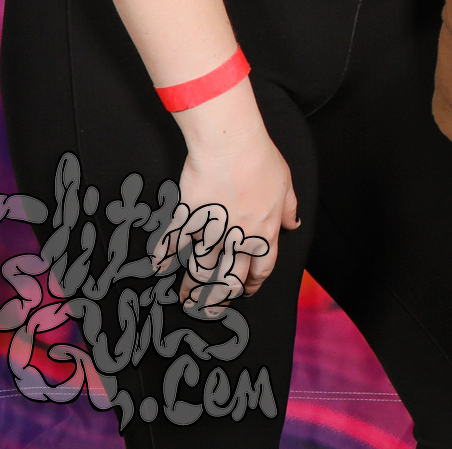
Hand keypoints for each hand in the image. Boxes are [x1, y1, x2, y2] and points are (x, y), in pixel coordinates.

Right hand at [160, 90, 298, 315]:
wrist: (230, 145)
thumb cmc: (260, 159)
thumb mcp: (285, 182)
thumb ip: (288, 208)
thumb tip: (293, 224)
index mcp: (264, 231)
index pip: (260, 269)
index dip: (253, 283)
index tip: (245, 289)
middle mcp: (237, 238)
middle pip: (229, 279)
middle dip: (220, 298)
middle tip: (211, 307)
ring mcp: (211, 232)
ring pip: (201, 270)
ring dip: (192, 288)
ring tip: (185, 297)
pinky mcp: (188, 219)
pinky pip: (173, 244)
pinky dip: (164, 257)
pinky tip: (158, 267)